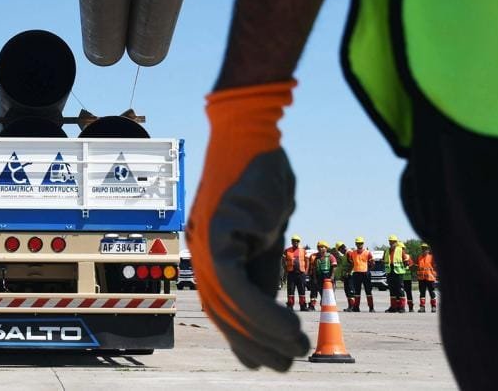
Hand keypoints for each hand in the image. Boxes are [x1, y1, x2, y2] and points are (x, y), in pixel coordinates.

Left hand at [187, 81, 309, 370]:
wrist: (256, 133)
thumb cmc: (262, 178)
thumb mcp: (266, 233)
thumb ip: (261, 268)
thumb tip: (272, 317)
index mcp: (210, 248)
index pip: (222, 303)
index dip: (243, 335)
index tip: (268, 360)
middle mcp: (201, 246)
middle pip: (220, 310)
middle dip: (252, 343)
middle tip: (285, 364)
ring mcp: (204, 238)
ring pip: (227, 303)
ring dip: (263, 334)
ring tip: (297, 351)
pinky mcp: (216, 229)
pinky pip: (234, 283)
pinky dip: (261, 312)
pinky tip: (290, 330)